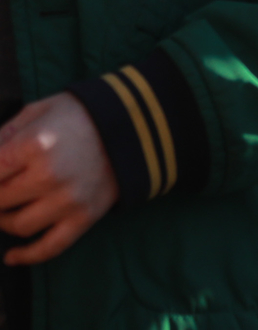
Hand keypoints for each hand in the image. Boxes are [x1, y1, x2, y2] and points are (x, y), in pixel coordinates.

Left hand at [0, 95, 116, 263]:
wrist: (134, 125)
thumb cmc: (80, 115)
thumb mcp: (38, 111)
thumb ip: (2, 135)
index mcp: (35, 145)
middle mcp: (49, 176)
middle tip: (3, 187)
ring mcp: (68, 200)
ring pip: (18, 225)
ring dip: (6, 220)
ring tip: (8, 209)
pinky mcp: (84, 217)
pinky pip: (49, 247)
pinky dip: (27, 256)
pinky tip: (12, 256)